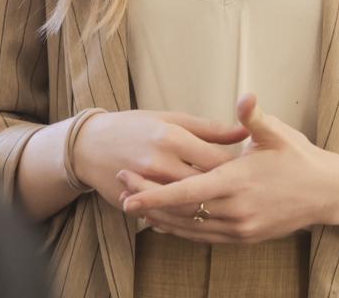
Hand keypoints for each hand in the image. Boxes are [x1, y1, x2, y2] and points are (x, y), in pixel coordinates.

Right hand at [71, 108, 248, 208]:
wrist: (89, 145)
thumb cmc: (135, 126)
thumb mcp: (172, 119)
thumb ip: (209, 129)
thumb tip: (243, 132)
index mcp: (172, 138)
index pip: (216, 160)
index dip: (237, 168)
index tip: (249, 170)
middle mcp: (160, 163)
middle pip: (204, 187)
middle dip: (225, 192)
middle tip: (240, 193)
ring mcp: (147, 186)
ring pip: (188, 208)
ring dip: (206, 209)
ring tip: (221, 205)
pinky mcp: (137, 202)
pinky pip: (168, 217)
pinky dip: (184, 219)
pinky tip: (196, 218)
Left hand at [117, 94, 338, 244]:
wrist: (326, 194)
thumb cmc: (299, 158)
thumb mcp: (277, 134)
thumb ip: (253, 117)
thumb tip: (245, 97)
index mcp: (237, 182)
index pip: (187, 192)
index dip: (155, 195)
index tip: (128, 194)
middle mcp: (235, 211)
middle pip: (180, 212)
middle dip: (148, 201)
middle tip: (121, 185)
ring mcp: (239, 228)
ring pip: (189, 228)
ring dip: (159, 218)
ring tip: (134, 203)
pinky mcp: (243, 238)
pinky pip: (203, 237)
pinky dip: (180, 229)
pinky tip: (163, 221)